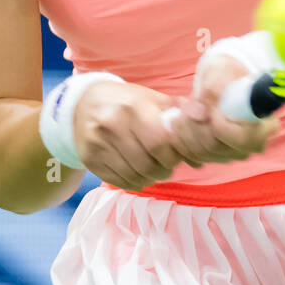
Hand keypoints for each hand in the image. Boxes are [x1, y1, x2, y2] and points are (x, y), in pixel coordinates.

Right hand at [70, 80, 190, 190]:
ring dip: (150, 179)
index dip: (173, 156)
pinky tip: (137, 174)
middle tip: (167, 167)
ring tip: (154, 170)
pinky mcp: (89, 158)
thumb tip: (201, 157)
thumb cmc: (128, 102)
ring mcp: (98, 143)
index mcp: (133, 107)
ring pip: (133, 176)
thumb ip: (180, 122)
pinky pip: (118, 181)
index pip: (160, 143)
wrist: (84, 103)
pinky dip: (133, 183)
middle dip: (163, 171)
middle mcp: (112, 125)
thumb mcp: (154, 101)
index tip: (176, 156)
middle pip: (147, 164)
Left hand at [162, 50, 280, 162]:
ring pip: (202, 152)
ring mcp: (235, 153)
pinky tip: (180, 120)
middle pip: (217, 147)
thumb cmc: (227, 74)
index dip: (220, 126)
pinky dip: (182, 139)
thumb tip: (200, 112)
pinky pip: (194, 156)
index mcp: (266, 125)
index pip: (242, 139)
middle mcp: (253, 145)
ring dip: (184, 130)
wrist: (221, 81)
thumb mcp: (222, 73)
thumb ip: (213, 88)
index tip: (209, 108)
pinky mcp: (218, 156)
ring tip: (181, 107)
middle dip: (194, 125)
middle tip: (184, 103)